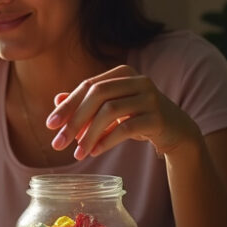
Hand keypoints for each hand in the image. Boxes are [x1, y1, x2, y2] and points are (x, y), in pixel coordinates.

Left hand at [46, 65, 199, 158]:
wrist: (176, 131)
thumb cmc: (139, 118)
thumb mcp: (112, 109)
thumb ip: (88, 103)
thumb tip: (57, 100)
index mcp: (123, 73)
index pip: (88, 86)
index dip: (68, 105)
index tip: (50, 125)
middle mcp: (137, 80)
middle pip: (97, 95)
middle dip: (74, 120)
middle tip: (58, 143)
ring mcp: (150, 97)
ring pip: (110, 111)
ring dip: (89, 134)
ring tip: (77, 153)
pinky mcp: (158, 117)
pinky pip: (126, 128)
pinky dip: (107, 140)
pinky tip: (95, 151)